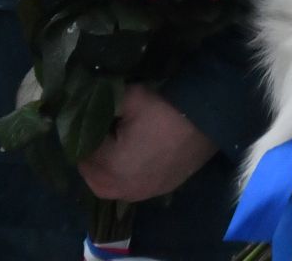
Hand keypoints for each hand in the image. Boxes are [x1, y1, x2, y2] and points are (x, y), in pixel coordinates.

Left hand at [78, 85, 217, 201]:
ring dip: (105, 172)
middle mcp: (123, 187)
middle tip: (97, 137)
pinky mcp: (159, 190)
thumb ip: (103, 104)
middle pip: (92, 178)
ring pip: (110, 188)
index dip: (83, 137)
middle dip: (90, 159)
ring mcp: (143, 192)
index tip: (89, 123)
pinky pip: (131, 190)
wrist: (208, 121)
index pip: (83, 154)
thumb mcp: (130, 98)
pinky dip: (124, 178)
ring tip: (112, 149)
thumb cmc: (165, 110)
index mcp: (111, 166)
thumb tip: (89, 104)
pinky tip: (132, 158)